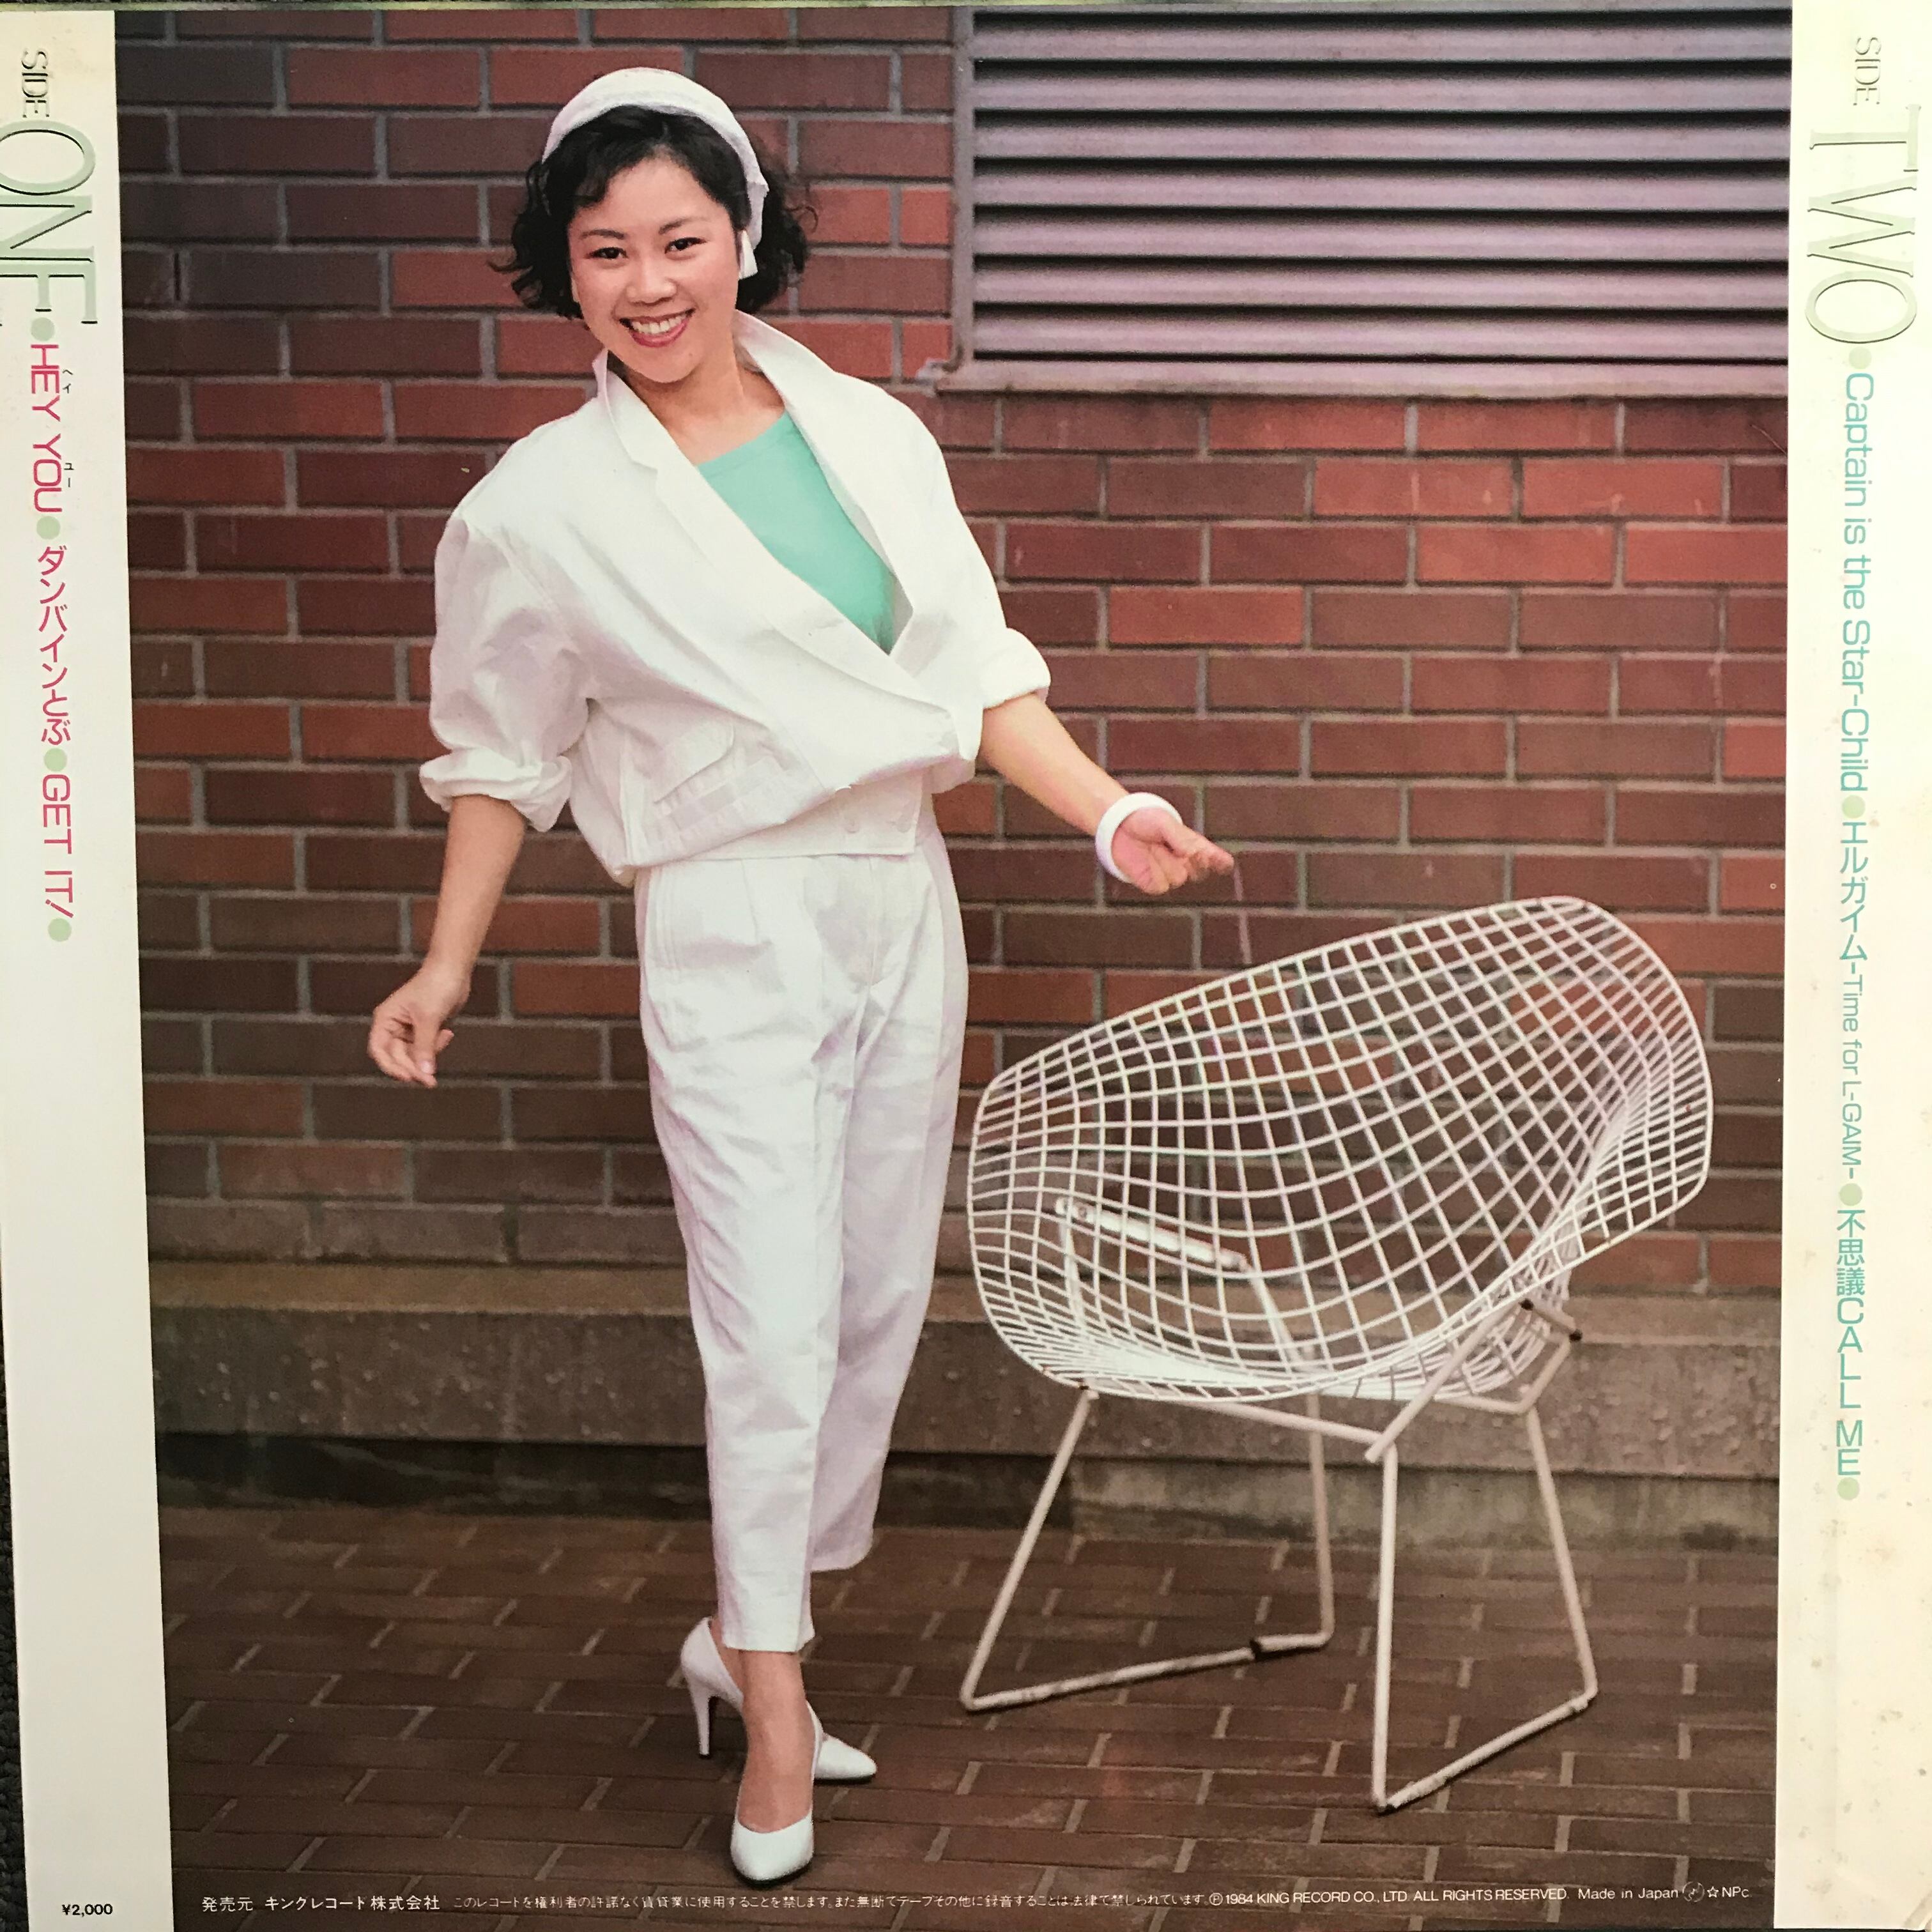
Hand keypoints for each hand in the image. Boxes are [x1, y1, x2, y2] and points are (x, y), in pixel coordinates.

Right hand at [368, 962, 469, 1086]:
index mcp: (386, 1020)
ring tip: (445, 1037)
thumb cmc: (435, 987)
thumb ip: (425, 1047)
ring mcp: (409, 1029)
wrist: (453, 971)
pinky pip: (427, 1049)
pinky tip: (448, 1033)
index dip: (390, 1067)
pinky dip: (437, 1046)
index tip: (408, 1077)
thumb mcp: (428, 1019)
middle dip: (414, 1067)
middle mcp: (394, 1026)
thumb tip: (424, 1072)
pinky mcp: (424, 1030)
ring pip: (414, 1056)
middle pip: (398, 1057)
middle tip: (430, 1080)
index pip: (379, 1050)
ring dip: (428, 1056)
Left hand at [1108, 807, 1235, 895]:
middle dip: (1193, 863)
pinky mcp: (1151, 883)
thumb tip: (1193, 853)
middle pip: (1199, 873)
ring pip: (1178, 879)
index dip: (1220, 862)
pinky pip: (1160, 886)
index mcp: (1193, 845)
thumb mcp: (1165, 823)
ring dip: (1167, 864)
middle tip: (1184, 850)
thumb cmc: (1145, 819)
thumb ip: (1180, 838)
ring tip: (1154, 848)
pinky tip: (1146, 861)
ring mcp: (1168, 873)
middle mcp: (1184, 862)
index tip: (1225, 864)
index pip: (1214, 857)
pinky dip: (1153, 875)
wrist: (1118, 824)